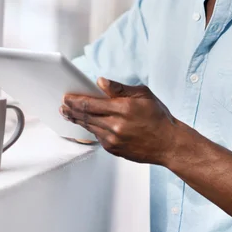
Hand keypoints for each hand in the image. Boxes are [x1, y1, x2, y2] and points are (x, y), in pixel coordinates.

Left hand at [60, 78, 177, 164]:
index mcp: (123, 108)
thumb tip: (100, 81)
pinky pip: (97, 137)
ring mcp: (114, 140)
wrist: (169, 143)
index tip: (66, 96)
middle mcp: (116, 126)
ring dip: (77, 120)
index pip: (91, 103)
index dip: (75, 100)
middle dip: (71, 109)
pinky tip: (86, 123)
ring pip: (89, 128)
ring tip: (68, 113)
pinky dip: (91, 129)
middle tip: (63, 104)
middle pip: (85, 116)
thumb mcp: (143, 94)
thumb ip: (119, 88)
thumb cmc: (158, 117)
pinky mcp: (114, 149)